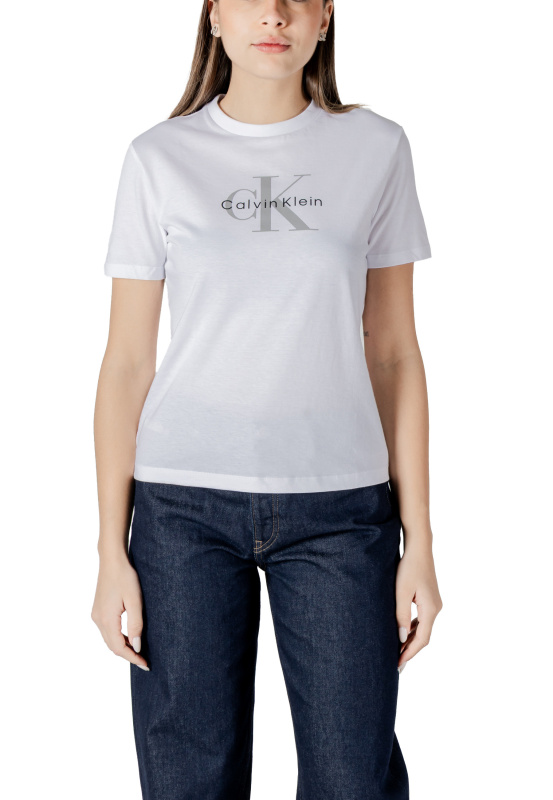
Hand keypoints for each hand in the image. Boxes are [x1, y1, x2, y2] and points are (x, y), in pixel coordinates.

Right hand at [91, 552, 149, 670]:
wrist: (112, 561)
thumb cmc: (125, 577)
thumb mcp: (135, 601)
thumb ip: (136, 624)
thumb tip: (136, 646)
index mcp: (107, 619)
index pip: (119, 648)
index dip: (132, 658)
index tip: (145, 665)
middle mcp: (98, 620)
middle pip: (113, 646)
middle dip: (128, 655)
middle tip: (144, 661)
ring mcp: (96, 615)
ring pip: (109, 639)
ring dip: (123, 647)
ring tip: (139, 651)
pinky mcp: (98, 611)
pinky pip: (108, 631)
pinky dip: (118, 637)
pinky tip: (129, 636)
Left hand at [395, 543, 442, 669]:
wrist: (419, 548)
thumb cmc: (408, 567)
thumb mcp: (401, 592)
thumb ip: (401, 616)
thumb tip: (400, 638)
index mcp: (430, 609)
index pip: (422, 639)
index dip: (410, 653)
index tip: (398, 664)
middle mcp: (436, 609)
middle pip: (424, 636)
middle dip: (410, 650)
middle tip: (396, 664)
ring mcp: (434, 604)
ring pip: (423, 628)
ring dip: (411, 640)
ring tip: (397, 651)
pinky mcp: (430, 599)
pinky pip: (422, 619)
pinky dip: (413, 628)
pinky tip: (402, 633)